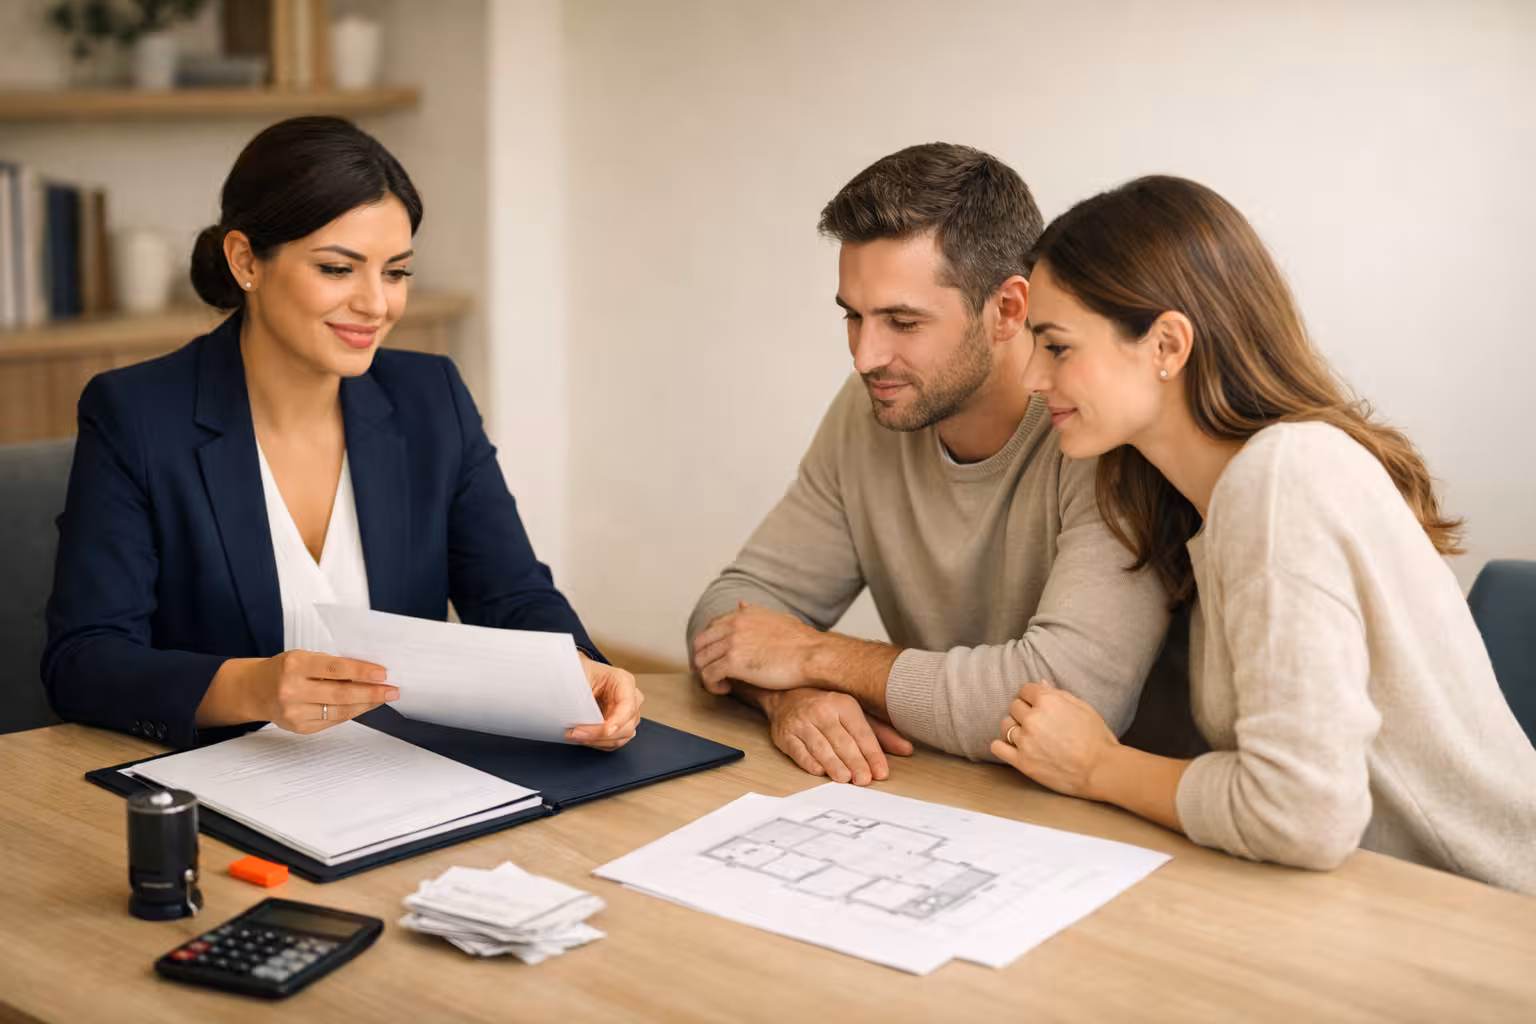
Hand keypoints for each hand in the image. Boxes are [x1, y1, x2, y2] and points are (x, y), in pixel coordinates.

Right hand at [230, 650, 397, 733]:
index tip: (383, 674)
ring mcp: (294, 712)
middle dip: (371, 693)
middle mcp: (292, 689)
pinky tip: (363, 706)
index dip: (362, 672)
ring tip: (383, 698)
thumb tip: (368, 672)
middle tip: (392, 690)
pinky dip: (351, 713)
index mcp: (295, 665)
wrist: (254, 690)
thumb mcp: (304, 657)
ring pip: (339, 711)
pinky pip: (332, 721)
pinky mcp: (299, 727)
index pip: (335, 668)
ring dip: (366, 705)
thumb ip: (331, 665)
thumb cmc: (283, 669)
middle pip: (341, 694)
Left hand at [566, 654, 643, 749]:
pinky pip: (614, 741)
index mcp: (623, 681)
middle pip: (626, 726)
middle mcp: (630, 698)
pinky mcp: (620, 725)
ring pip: (621, 737)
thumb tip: (574, 711)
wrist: (579, 674)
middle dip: (600, 734)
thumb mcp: (580, 675)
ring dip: (597, 741)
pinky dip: (598, 743)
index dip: (618, 721)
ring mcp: (627, 714)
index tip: (606, 730)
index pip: (628, 706)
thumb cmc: (582, 671)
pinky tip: (584, 738)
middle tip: (576, 733)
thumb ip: (581, 693)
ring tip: (576, 736)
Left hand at [693, 600, 820, 693]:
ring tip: (721, 684)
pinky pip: (708, 676)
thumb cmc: (802, 641)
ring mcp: (732, 643)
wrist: (813, 654)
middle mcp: (734, 626)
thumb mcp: (776, 618)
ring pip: (701, 661)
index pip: (711, 627)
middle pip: (700, 643)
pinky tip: (724, 689)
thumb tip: (741, 603)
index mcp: (743, 615)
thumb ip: (755, 612)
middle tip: (710, 674)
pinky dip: (712, 685)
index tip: (714, 658)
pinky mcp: (733, 663)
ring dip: (706, 675)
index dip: (709, 645)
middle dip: (701, 660)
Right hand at [764, 689, 912, 784]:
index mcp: (843, 703)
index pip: (861, 732)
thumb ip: (880, 733)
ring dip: (834, 764)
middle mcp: (821, 710)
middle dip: (855, 762)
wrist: (785, 696)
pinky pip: (799, 750)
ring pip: (820, 747)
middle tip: (864, 780)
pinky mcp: (785, 735)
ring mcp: (801, 722)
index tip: (881, 772)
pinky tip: (819, 771)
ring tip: (845, 779)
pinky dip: (809, 762)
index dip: (872, 753)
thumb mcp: (854, 713)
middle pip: (842, 741)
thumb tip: (906, 749)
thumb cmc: (825, 708)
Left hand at [989, 681, 1117, 798]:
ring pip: (1005, 725)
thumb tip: (1041, 683)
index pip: (1025, 690)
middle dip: (1024, 712)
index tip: (1038, 704)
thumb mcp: (1084, 708)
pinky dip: (1002, 745)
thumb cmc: (1097, 739)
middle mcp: (1033, 718)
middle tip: (1037, 722)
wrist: (1101, 770)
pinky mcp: (1022, 761)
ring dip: (1015, 728)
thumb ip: (1059, 694)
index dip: (1032, 697)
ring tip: (1028, 735)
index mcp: (1048, 701)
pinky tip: (1012, 747)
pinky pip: (997, 747)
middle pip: (1014, 706)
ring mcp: (1025, 740)